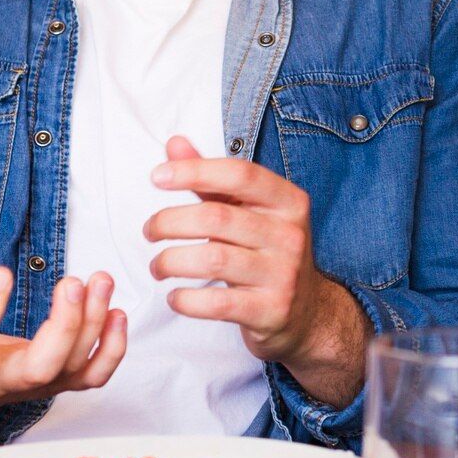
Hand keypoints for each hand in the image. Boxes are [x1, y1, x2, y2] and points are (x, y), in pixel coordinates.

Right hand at [0, 259, 126, 446]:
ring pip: (71, 370)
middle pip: (38, 372)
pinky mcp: (53, 380)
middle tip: (73, 282)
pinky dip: (113, 349)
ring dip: (94, 325)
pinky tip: (117, 309)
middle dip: (64, 328)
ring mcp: (29, 386)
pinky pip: (93, 376)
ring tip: (99, 278)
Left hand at [145, 137, 367, 406]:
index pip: (240, 174)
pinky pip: (217, 303)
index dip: (195, 170)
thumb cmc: (268, 253)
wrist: (308, 313)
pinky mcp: (270, 310)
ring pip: (212, 259)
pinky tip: (176, 296)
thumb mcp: (249, 212)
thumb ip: (211, 179)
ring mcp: (283, 274)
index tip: (157, 177)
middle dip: (169, 222)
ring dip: (170, 262)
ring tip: (157, 265)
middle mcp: (290, 234)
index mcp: (287, 201)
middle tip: (148, 231)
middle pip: (216, 218)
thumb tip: (174, 144)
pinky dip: (186, 299)